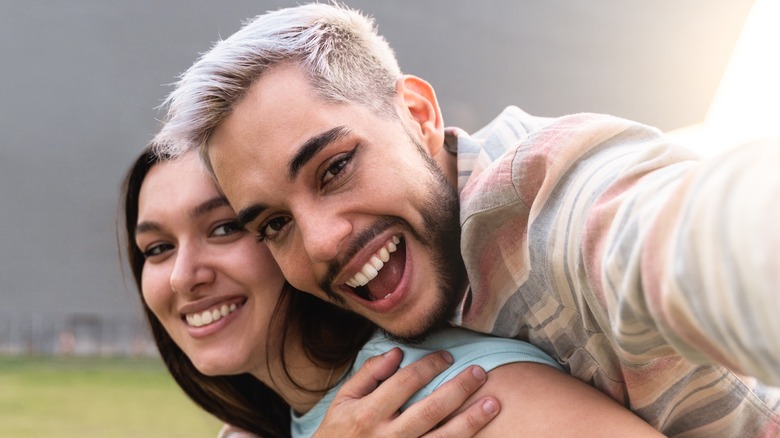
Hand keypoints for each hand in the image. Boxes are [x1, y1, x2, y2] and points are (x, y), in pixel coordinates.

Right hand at [313, 348, 499, 437]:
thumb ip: (368, 375)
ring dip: (471, 421)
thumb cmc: (338, 433)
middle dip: (458, 389)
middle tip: (480, 372)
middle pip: (430, 409)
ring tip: (493, 403)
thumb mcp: (343, 401)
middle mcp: (387, 437)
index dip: (429, 366)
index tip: (447, 356)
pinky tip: (480, 435)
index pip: (405, 383)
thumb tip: (396, 352)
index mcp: (368, 414)